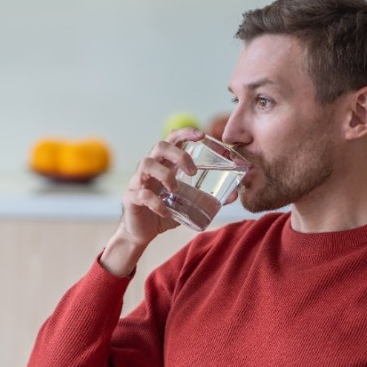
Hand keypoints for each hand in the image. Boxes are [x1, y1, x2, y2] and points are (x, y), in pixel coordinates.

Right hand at [120, 127, 205, 243]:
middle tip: (193, 171)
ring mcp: (138, 181)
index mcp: (164, 165)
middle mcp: (150, 169)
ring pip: (146, 164)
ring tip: (176, 190)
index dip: (185, 133)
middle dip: (178, 154)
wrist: (141, 233)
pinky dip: (156, 202)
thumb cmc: (164, 211)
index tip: (201, 135)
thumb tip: (235, 194)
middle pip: (159, 146)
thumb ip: (208, 197)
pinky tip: (165, 211)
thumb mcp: (188, 203)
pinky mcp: (131, 198)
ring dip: (165, 174)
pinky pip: (141, 194)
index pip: (172, 139)